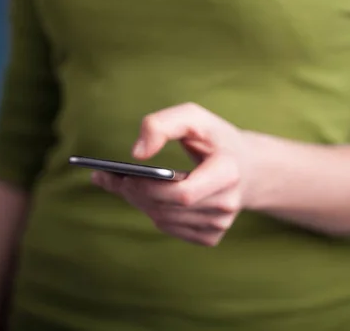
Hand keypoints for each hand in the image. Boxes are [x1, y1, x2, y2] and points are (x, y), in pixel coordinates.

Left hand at [92, 102, 255, 245]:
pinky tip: (139, 195)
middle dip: (133, 192)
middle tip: (106, 177)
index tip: (125, 176)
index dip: (150, 188)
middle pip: (167, 208)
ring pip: (163, 219)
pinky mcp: (210, 236)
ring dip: (137, 201)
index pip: (183, 194)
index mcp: (228, 173)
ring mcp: (220, 224)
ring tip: (118, 183)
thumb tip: (136, 154)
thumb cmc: (214, 138)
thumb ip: (162, 125)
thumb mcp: (193, 117)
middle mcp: (227, 203)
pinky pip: (169, 228)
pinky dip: (149, 211)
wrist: (247, 167)